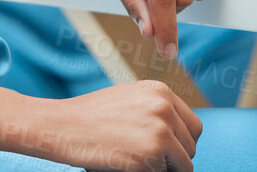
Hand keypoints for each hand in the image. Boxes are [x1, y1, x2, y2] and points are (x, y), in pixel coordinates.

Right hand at [20, 81, 201, 171]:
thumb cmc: (90, 117)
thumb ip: (155, 111)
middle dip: (176, 157)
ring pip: (184, 164)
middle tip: (150, 160)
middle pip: (192, 145)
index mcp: (161, 92)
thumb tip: (177, 134)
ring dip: (165, 168)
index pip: (193, 126)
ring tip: (138, 162)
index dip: (182, 142)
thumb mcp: (129, 100)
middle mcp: (164, 108)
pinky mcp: (151, 155)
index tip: (166, 151)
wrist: (63, 127)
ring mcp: (160, 131)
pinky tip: (129, 165)